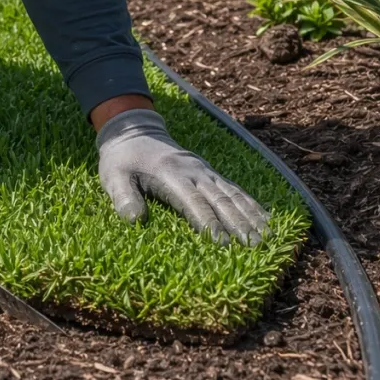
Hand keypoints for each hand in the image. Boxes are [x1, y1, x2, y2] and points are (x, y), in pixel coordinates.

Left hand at [96, 108, 269, 244]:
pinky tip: (265, 219)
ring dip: (250, 216)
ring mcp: (204, 171)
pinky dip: (251, 204)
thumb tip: (135, 220)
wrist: (134, 131)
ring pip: (232, 194)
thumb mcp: (112, 176)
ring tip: (267, 237)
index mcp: (170, 174)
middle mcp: (193, 172)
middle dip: (238, 224)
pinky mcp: (210, 173)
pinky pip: (234, 189)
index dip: (208, 223)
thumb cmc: (122, 160)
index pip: (193, 202)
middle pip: (220, 200)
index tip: (223, 244)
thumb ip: (123, 197)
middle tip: (255, 247)